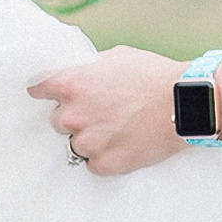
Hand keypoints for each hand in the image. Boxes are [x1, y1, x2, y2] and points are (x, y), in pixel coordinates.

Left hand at [25, 47, 187, 174]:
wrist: (185, 103)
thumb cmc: (153, 75)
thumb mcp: (117, 57)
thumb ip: (89, 68)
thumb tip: (79, 74)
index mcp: (71, 84)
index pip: (37, 90)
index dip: (47, 91)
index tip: (53, 95)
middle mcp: (72, 115)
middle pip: (57, 121)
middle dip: (76, 117)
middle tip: (102, 112)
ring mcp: (88, 142)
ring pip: (76, 145)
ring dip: (91, 139)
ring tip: (117, 129)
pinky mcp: (104, 164)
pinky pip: (94, 164)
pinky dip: (106, 157)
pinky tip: (124, 143)